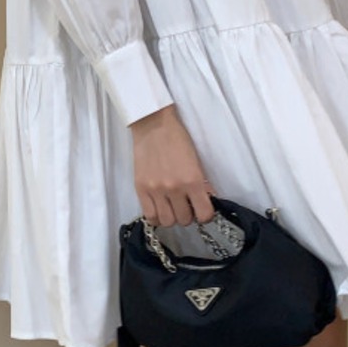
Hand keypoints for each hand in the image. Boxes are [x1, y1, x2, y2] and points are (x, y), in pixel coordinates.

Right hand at [129, 105, 215, 225]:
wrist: (154, 124)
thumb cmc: (177, 138)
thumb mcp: (196, 160)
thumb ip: (201, 184)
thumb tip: (206, 200)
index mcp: (192, 180)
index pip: (204, 214)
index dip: (205, 214)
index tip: (202, 209)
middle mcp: (174, 188)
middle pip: (184, 220)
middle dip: (188, 214)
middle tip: (186, 204)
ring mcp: (156, 190)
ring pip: (167, 222)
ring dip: (172, 216)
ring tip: (172, 206)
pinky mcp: (141, 189)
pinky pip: (150, 216)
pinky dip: (157, 216)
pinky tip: (160, 208)